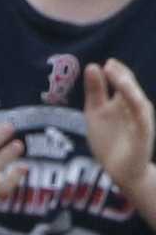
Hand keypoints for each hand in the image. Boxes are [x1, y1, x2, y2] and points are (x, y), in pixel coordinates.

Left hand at [84, 60, 154, 194]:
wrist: (119, 172)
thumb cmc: (108, 141)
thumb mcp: (95, 112)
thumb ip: (95, 91)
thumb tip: (92, 65)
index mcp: (124, 104)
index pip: (124, 84)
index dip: (118, 72)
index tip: (108, 62)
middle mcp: (134, 111)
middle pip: (132, 90)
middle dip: (124, 77)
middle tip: (111, 64)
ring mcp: (140, 123)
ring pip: (139, 102)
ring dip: (129, 89)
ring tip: (118, 76)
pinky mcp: (143, 136)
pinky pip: (143, 120)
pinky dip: (137, 108)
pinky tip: (130, 98)